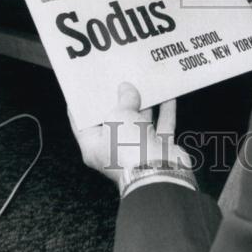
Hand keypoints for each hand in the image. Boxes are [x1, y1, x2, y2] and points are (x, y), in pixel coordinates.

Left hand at [69, 82, 192, 188]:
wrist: (159, 171)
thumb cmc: (129, 149)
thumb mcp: (118, 116)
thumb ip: (123, 99)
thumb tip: (127, 89)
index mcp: (95, 146)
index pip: (83, 124)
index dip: (83, 106)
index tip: (85, 89)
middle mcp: (115, 150)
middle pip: (115, 121)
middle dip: (118, 100)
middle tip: (119, 79)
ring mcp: (138, 150)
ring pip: (140, 122)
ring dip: (144, 103)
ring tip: (144, 82)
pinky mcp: (158, 149)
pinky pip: (161, 125)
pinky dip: (165, 110)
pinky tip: (168, 95)